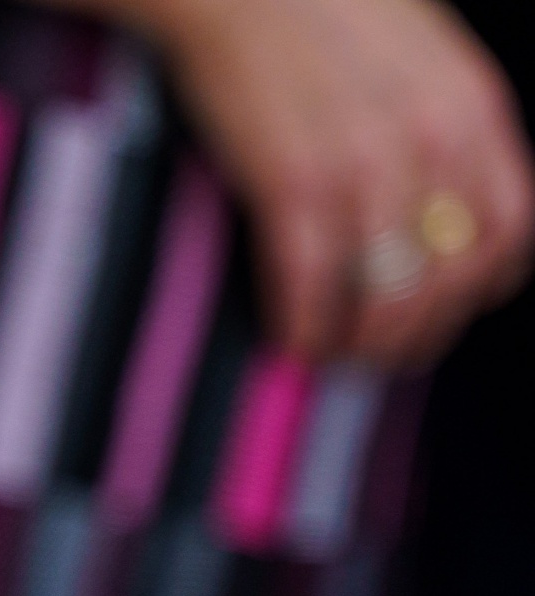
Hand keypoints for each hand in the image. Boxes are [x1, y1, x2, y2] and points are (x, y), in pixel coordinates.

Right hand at [138, 0, 534, 365]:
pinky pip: (312, 282)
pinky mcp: (291, 181)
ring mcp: (362, 164)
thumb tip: (432, 199)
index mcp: (472, 105)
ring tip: (333, 355)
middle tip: (380, 356)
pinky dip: (303, 325)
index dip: (476, 290)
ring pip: (386, 293)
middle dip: (415, 334)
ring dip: (360, 344)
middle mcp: (431, 140)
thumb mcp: (420, 50)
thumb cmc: (315, 4)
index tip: (441, 311)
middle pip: (448, 277)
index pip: (508, 230)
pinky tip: (291, 339)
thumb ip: (441, 119)